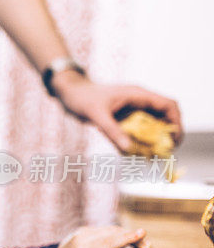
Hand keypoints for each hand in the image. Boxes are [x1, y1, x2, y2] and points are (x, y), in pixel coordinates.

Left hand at [51, 71, 182, 152]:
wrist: (69, 93)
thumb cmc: (82, 98)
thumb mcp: (96, 115)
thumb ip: (112, 131)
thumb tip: (129, 149)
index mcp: (138, 94)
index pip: (168, 105)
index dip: (176, 122)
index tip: (174, 140)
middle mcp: (139, 100)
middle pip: (165, 116)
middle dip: (167, 134)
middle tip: (164, 152)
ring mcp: (133, 108)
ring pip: (152, 124)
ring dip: (153, 139)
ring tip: (149, 154)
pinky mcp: (125, 116)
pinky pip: (138, 129)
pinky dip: (138, 140)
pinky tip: (132, 151)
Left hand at [52, 226, 149, 247]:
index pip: (107, 244)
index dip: (126, 238)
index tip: (142, 233)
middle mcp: (82, 240)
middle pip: (112, 234)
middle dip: (132, 238)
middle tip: (148, 246)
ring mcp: (83, 232)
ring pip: (110, 230)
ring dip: (127, 235)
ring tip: (142, 245)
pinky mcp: (86, 229)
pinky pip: (106, 230)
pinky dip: (119, 234)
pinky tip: (130, 240)